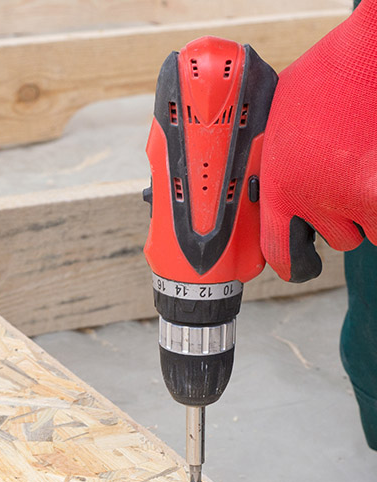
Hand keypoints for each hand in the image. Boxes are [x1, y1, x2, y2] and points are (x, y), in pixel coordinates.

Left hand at [260, 1, 376, 280]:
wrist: (367, 55)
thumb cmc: (329, 76)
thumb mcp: (282, 124)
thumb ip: (280, 164)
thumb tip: (274, 180)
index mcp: (278, 185)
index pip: (277, 250)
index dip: (291, 262)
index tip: (297, 265)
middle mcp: (311, 200)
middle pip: (337, 238)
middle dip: (347, 217)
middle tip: (350, 179)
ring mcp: (352, 198)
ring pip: (368, 229)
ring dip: (370, 208)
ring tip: (364, 164)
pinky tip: (373, 165)